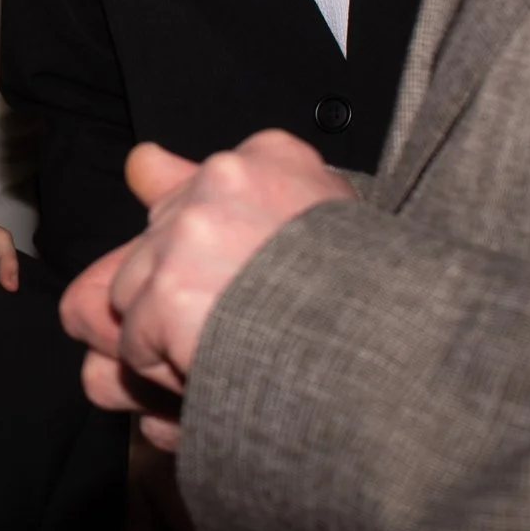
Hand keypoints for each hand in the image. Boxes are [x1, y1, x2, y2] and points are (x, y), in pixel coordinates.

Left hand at [60, 131, 355, 450]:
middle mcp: (222, 177)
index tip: (244, 278)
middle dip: (180, 297)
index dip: (201, 252)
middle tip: (249, 324)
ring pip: (131, 294)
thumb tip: (139, 163)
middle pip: (151, 246)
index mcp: (270, 157)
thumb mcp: (312, 222)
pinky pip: (134, 344)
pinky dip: (170, 374)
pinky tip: (227, 368)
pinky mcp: (170, 290)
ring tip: (242, 346)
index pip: (186, 186)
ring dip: (171, 336)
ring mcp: (192, 233)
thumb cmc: (369, 300)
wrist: (398, 357)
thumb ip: (210, 186)